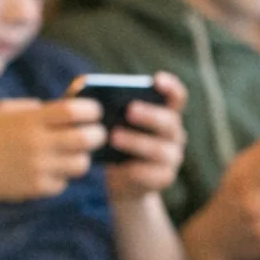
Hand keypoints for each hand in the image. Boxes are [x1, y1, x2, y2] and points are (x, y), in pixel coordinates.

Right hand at [0, 98, 102, 202]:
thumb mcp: (3, 110)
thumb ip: (32, 105)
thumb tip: (64, 105)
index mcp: (30, 120)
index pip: (73, 111)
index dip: (91, 110)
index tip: (94, 112)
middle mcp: (37, 143)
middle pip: (85, 138)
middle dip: (97, 135)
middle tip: (95, 134)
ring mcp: (39, 167)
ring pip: (81, 163)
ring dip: (82, 158)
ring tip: (74, 154)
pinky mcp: (39, 187)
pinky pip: (66, 182)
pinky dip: (63, 176)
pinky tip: (53, 170)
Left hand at [99, 72, 187, 200]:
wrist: (122, 179)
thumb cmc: (116, 141)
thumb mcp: (112, 122)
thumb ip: (104, 104)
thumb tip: (83, 85)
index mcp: (165, 113)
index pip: (176, 96)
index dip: (170, 86)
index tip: (157, 79)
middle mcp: (174, 133)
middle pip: (170, 121)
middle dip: (150, 115)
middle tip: (129, 110)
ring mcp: (172, 156)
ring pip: (160, 149)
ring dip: (137, 141)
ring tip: (114, 136)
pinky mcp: (164, 177)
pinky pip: (153, 173)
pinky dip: (136, 169)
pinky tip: (120, 166)